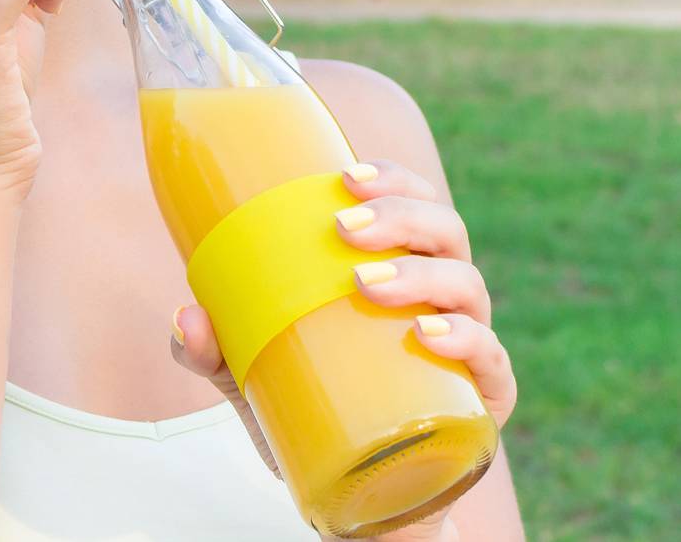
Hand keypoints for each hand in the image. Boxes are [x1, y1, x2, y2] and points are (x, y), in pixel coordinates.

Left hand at [170, 158, 517, 527]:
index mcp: (402, 269)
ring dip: (419, 274)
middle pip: (445, 232)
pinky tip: (427, 334)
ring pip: (467, 285)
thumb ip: (214, 350)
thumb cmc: (315, 412)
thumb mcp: (253, 378)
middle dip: (399, 217)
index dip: (392, 181)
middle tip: (344, 229)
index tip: (344, 178)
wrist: (357, 502)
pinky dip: (467, 338)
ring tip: (364, 283)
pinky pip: (492, 360)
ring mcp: (469, 346)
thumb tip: (188, 316)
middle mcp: (443, 297)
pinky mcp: (484, 401)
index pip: (415, 203)